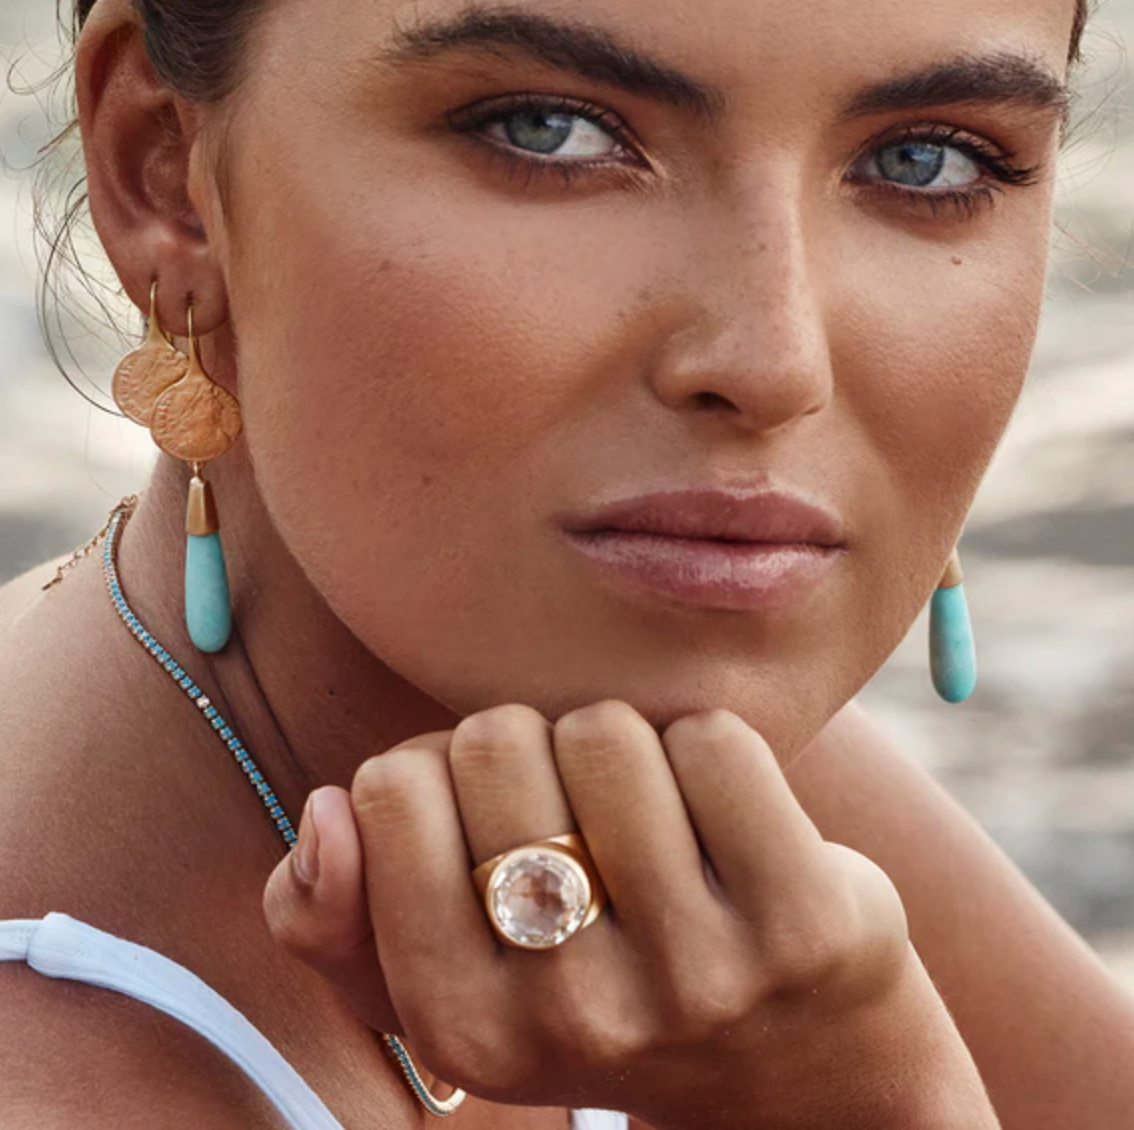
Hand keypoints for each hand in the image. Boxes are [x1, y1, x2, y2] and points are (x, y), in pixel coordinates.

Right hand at [264, 703, 998, 1128]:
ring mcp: (701, 973)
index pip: (391, 791)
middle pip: (497, 741)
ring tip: (646, 815)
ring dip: (620, 744)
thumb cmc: (598, 995)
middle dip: (529, 746)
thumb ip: (332, 918)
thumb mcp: (450, 986)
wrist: (798, 1076)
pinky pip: (712, 739)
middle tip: (573, 809)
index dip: (437, 767)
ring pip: (605, 731)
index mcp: (463, 1032)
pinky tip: (724, 817)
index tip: (486, 809)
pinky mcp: (807, 922)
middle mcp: (577, 1014)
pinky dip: (705, 748)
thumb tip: (326, 810)